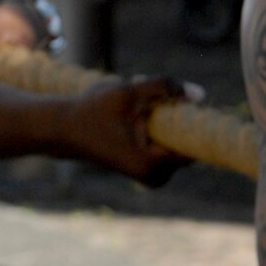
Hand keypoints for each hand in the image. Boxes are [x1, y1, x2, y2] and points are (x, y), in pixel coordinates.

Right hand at [66, 76, 194, 186]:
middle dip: (175, 116)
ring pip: (177, 141)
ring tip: (134, 107)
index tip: (192, 102)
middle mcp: (157, 177)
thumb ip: (164, 88)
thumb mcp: (128, 92)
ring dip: (165, 120)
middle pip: (186, 141)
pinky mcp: (150, 170)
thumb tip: (201, 95)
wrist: (64, 129)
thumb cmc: (92, 110)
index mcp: (154, 164)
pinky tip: (135, 115)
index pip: (195, 143)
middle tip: (149, 102)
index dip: (198, 121)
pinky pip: (168, 145)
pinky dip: (159, 128)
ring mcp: (154, 176)